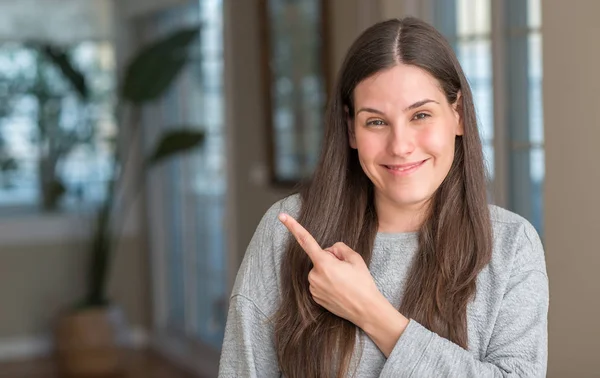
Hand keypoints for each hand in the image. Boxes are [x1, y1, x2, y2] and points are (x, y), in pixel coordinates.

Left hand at [278, 212, 382, 326]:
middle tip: (347, 271)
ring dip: (329, 272)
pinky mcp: (315, 297)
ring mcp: (313, 288)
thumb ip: (339, 248)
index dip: (293, 227)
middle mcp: (314, 276)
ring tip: (345, 282)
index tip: (282, 216)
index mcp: (324, 264)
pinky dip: (328, 282)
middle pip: (319, 258)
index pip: (305, 241)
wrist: (366, 310)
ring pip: (319, 271)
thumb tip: (330, 251)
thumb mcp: (355, 258)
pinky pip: (319, 282)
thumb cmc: (362, 283)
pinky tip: (340, 289)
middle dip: (331, 260)